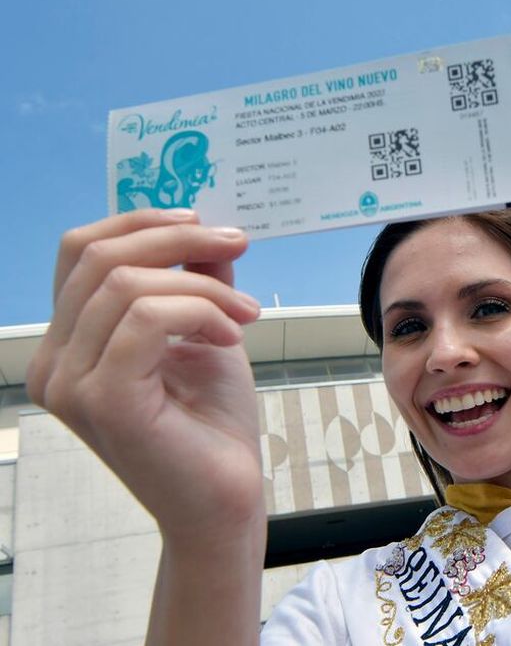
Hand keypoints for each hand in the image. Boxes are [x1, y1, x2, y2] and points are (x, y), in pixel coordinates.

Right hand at [26, 209, 263, 546]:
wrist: (225, 499)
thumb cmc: (212, 424)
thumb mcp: (204, 331)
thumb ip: (194, 281)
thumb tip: (202, 226)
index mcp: (69, 343)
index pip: (80, 253)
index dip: (140, 221)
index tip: (203, 221)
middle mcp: (54, 363)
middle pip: (98, 257)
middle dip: (178, 239)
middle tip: (237, 244)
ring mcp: (70, 383)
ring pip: (126, 284)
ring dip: (203, 286)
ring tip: (246, 313)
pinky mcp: (101, 399)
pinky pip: (145, 318)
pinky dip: (200, 312)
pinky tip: (232, 337)